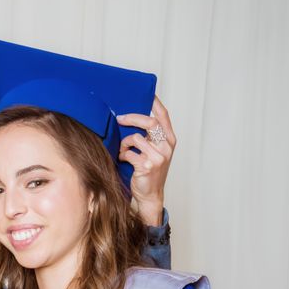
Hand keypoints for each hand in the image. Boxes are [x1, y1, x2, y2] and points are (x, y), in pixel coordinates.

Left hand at [117, 96, 176, 226]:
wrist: (150, 195)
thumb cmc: (150, 171)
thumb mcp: (155, 151)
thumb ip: (149, 136)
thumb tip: (129, 118)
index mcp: (169, 139)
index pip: (163, 115)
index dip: (154, 103)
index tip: (146, 94)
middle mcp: (166, 146)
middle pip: (149, 122)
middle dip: (131, 118)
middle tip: (119, 118)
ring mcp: (158, 156)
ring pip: (135, 138)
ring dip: (124, 143)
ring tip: (123, 151)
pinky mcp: (148, 166)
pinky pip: (129, 153)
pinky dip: (123, 155)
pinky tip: (123, 160)